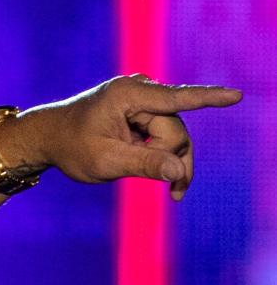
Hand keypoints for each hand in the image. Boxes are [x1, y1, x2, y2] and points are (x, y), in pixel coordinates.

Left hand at [1, 74, 241, 199]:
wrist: (48, 137)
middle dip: (173, 160)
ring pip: (173, 135)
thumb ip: (144, 165)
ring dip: (169, 161)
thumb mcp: (105, 162)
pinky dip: (163, 155)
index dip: (209, 100)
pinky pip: (164, 134)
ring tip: (172, 192)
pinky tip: (166, 178)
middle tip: (174, 194)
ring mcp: (142, 99)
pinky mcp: (142, 110)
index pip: (176, 100)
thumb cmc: (71, 147)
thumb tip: (180, 171)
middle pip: (175, 130)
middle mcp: (139, 90)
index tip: (236, 97)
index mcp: (128, 95)